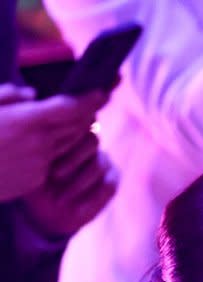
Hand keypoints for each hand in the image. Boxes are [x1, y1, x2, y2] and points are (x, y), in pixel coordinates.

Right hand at [0, 86, 106, 201]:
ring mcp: (39, 164)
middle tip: (93, 101)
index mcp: (26, 121)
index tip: (104, 91)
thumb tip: (33, 95)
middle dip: (84, 114)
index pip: (70, 108)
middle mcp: (39, 144)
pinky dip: (49, 152)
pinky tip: (36, 145)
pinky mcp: (35, 180)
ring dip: (70, 133)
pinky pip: (50, 162)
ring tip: (69, 119)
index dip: (91, 100)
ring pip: (66, 145)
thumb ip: (9, 96)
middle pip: (75, 127)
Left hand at [20, 135, 117, 237]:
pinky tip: (77, 211)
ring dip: (78, 183)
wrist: (47, 213)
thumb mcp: (32, 168)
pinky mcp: (112, 180)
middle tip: (54, 176)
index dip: (63, 141)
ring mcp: (103, 160)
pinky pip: (108, 186)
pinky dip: (91, 199)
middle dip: (72, 160)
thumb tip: (43, 142)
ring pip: (98, 165)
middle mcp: (89, 143)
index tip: (46, 159)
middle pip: (91, 140)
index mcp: (68, 133)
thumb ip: (41, 152)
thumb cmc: (33, 185)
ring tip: (60, 199)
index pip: (74, 126)